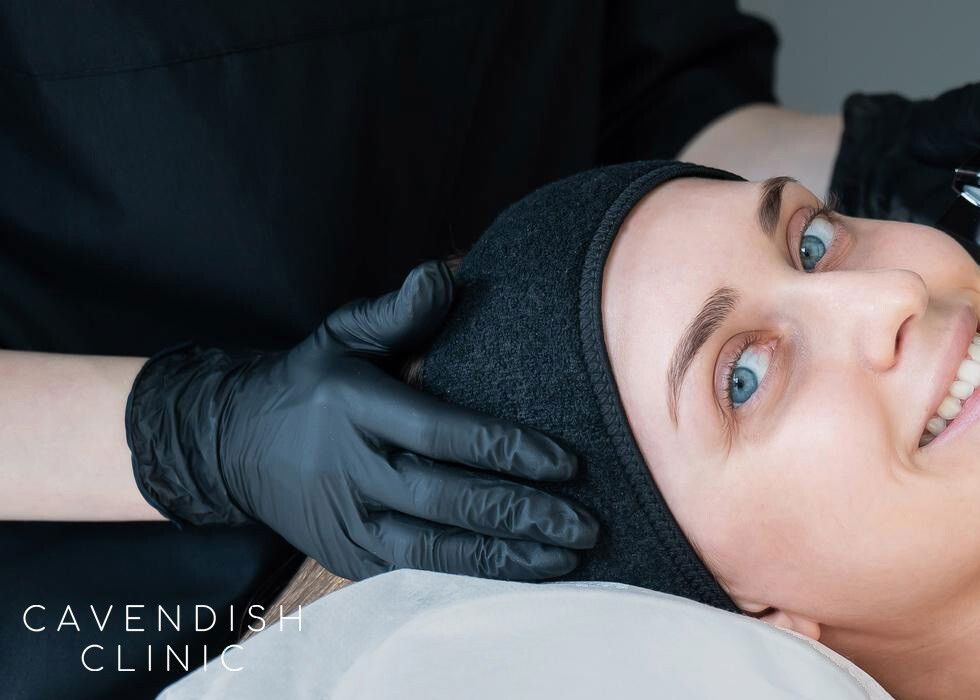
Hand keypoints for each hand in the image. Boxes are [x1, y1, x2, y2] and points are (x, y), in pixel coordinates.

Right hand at [126, 262, 598, 579]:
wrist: (230, 444)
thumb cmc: (313, 381)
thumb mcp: (343, 334)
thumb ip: (399, 311)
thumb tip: (444, 274)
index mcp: (355, 409)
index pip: (442, 434)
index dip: (507, 450)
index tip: (567, 462)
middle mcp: (352, 472)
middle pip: (449, 500)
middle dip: (522, 514)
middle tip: (585, 524)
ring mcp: (349, 523)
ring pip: (438, 549)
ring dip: (507, 558)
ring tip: (567, 557)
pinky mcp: (349, 558)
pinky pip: (419, 572)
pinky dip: (473, 576)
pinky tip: (522, 575)